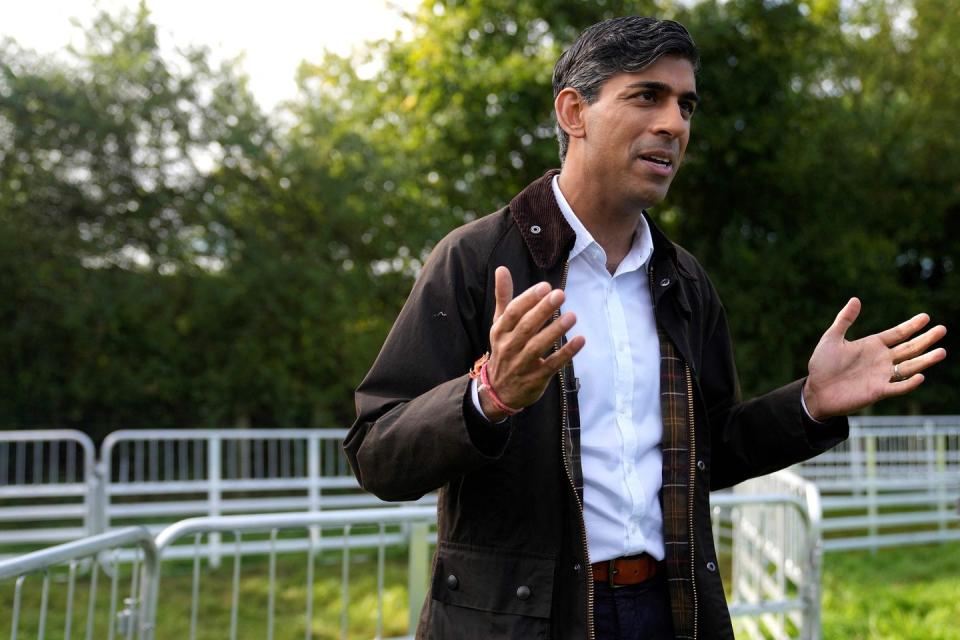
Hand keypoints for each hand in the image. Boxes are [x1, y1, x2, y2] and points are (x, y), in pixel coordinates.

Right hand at [479, 266, 584, 420]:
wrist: (499, 391)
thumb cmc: (504, 349)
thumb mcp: (500, 324)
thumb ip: (503, 297)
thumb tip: (502, 269)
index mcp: (500, 331)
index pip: (512, 313)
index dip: (528, 299)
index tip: (545, 286)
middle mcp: (508, 347)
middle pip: (526, 327)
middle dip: (543, 310)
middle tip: (561, 294)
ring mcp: (522, 364)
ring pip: (538, 346)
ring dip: (555, 330)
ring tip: (572, 316)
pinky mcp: (536, 378)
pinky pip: (552, 364)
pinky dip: (566, 353)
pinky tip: (580, 340)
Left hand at [803, 298, 946, 420]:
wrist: (815, 390)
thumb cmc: (822, 365)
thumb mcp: (832, 338)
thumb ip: (844, 320)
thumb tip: (855, 299)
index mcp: (872, 345)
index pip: (898, 333)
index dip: (912, 325)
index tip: (926, 316)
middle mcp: (881, 360)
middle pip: (909, 348)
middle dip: (926, 339)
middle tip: (942, 329)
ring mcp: (882, 376)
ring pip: (909, 367)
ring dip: (925, 360)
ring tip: (942, 351)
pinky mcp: (878, 391)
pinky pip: (897, 387)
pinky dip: (909, 383)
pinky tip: (920, 376)